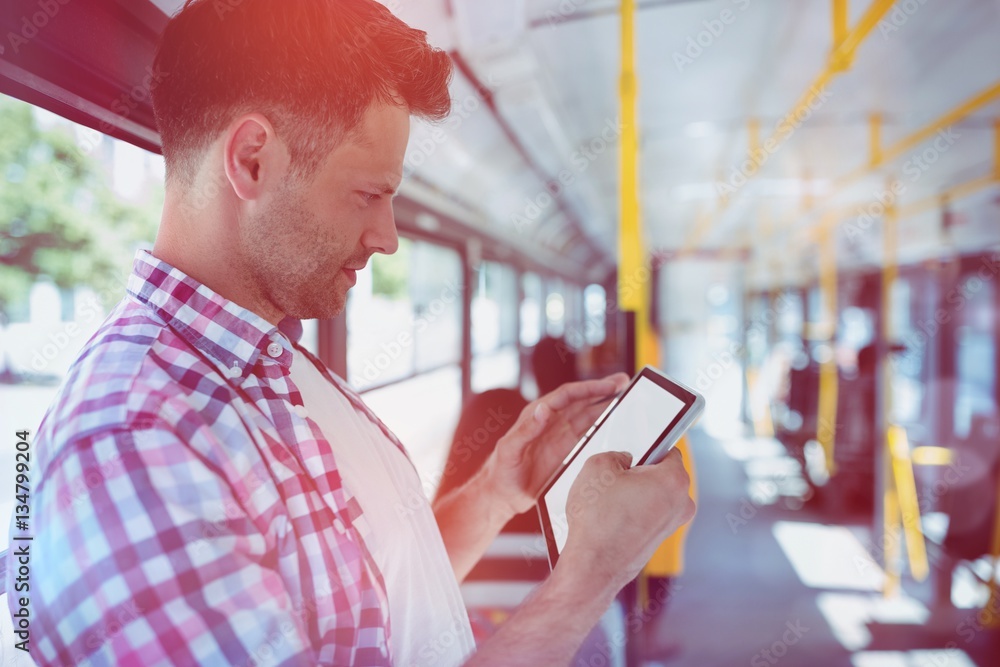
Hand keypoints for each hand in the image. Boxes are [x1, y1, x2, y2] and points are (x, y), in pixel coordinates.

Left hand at [478, 373, 630, 517]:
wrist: (502, 495)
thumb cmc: (501, 471)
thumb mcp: (510, 450)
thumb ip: (526, 430)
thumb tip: (543, 408)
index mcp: (537, 415)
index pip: (568, 395)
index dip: (589, 388)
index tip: (609, 385)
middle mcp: (551, 421)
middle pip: (582, 400)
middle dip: (603, 390)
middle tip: (625, 382)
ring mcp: (561, 434)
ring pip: (588, 414)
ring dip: (606, 405)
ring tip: (626, 397)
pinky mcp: (567, 449)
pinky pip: (588, 432)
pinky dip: (603, 425)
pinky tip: (616, 422)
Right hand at [559, 448, 694, 591]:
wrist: (593, 566)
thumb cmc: (598, 521)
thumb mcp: (598, 466)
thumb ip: (616, 454)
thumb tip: (621, 461)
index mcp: (674, 480)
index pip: (668, 449)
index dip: (648, 445)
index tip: (638, 446)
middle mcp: (681, 504)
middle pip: (661, 474)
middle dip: (638, 471)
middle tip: (614, 475)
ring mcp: (670, 525)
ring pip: (652, 495)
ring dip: (633, 493)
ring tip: (607, 499)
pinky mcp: (656, 541)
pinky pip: (645, 515)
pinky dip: (630, 512)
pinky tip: (609, 516)